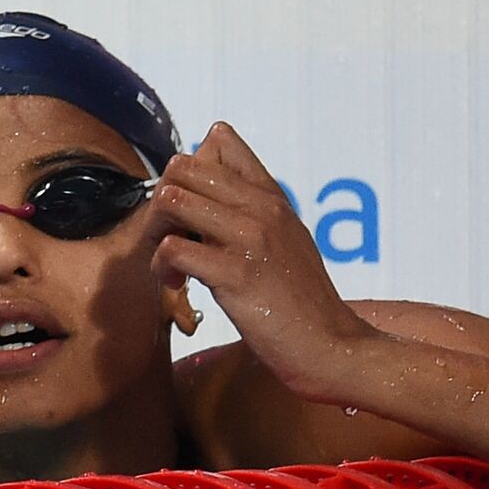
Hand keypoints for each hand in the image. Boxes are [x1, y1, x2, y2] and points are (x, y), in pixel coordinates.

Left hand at [141, 122, 376, 400]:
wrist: (332, 347)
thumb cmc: (304, 304)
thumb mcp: (289, 242)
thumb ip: (258, 213)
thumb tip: (219, 194)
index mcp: (273, 197)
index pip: (221, 141)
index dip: (190, 174)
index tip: (191, 212)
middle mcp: (262, 207)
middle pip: (183, 167)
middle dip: (162, 203)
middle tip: (170, 239)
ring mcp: (250, 237)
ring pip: (172, 200)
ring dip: (156, 232)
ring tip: (171, 264)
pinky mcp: (237, 274)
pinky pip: (173, 249)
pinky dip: (162, 267)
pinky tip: (177, 285)